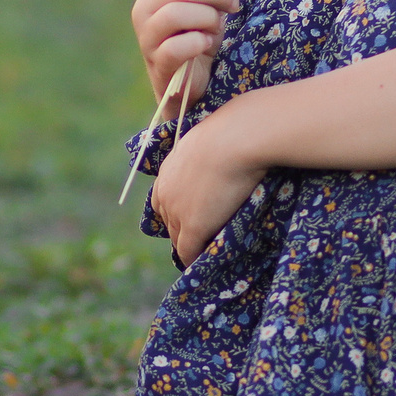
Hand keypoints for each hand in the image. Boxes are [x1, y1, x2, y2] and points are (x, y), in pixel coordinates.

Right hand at [131, 0, 250, 114]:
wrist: (189, 81)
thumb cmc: (199, 37)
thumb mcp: (210, 7)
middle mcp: (144, 8)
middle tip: (234, 6)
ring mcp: (147, 36)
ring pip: (175, 13)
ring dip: (207, 18)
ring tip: (217, 29)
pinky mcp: (156, 62)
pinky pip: (176, 47)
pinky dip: (198, 43)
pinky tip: (207, 44)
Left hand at [148, 104, 267, 264]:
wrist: (234, 139)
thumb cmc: (232, 131)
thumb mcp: (212, 138)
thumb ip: (209, 152)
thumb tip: (226, 148)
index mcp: (167, 171)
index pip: (161, 201)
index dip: (175, 212)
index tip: (189, 218)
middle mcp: (166, 193)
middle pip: (169, 223)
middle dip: (182, 232)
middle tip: (200, 241)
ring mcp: (178, 211)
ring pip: (178, 239)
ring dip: (190, 247)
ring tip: (205, 255)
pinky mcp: (194, 226)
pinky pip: (189, 251)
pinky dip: (195, 259)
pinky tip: (205, 264)